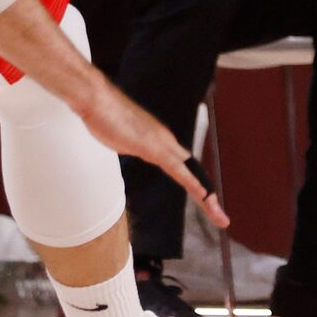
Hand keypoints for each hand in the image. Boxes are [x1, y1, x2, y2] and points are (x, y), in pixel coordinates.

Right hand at [77, 69, 229, 229]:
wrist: (96, 98)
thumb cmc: (104, 114)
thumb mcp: (120, 136)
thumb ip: (129, 142)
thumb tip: (128, 143)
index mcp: (159, 139)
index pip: (183, 166)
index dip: (195, 184)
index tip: (205, 201)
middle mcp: (166, 140)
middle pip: (193, 171)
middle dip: (208, 196)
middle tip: (220, 218)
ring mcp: (161, 142)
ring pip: (190, 173)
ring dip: (206, 196)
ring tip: (218, 215)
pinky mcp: (153, 147)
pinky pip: (177, 169)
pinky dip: (192, 183)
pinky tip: (203, 196)